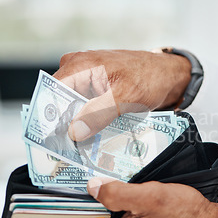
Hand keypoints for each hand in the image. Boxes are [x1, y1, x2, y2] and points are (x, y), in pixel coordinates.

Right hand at [53, 50, 191, 141]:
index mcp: (80, 65)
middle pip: (58, 102)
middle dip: (62, 125)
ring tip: (78, 150)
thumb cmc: (150, 77)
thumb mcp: (126, 97)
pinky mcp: (93, 90)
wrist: (168, 75)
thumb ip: (99, 112)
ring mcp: (84, 80)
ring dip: (75, 127)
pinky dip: (86, 123)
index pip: (51, 93)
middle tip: (67, 151)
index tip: (51, 142)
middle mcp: (77, 69)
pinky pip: (83, 109)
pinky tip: (91, 140)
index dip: (49, 118)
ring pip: (70, 108)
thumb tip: (74, 131)